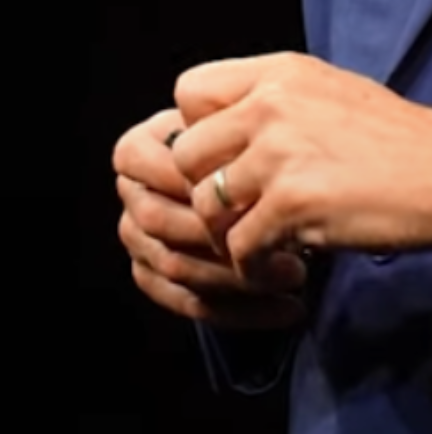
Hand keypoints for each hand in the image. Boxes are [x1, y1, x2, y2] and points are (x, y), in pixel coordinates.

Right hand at [114, 108, 307, 328]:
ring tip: (297, 276)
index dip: (211, 186)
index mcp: (139, 149)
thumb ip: (234, 127)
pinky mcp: (151, 275)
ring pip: (177, 267)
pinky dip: (240, 311)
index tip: (263, 198)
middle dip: (226, 239)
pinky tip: (288, 309)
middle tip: (288, 246)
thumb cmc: (251, 142)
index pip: (166, 171)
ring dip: (239, 279)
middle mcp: (132, 194)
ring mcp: (136, 238)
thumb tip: (252, 153)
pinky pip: (187, 302)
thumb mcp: (246, 122)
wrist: (249, 174)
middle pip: (166, 223)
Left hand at [169, 52, 431, 269]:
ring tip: (264, 246)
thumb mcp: (335, 93)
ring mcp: (280, 152)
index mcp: (281, 73)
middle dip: (203, 193)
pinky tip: (286, 268)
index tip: (229, 161)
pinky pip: (239, 248)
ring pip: (204, 206)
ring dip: (228, 237)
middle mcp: (272, 104)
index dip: (198, 131)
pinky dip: (255, 269)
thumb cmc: (404, 141)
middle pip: (184, 154)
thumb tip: (225, 132)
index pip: (189, 92)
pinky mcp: (293, 203)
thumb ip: (277, 103)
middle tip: (239, 215)